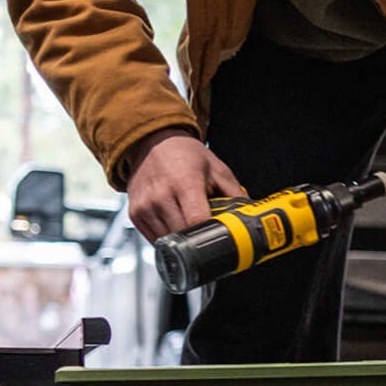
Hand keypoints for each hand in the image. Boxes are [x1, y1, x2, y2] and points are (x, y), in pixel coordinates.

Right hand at [125, 130, 245, 240]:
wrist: (152, 143)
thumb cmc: (184, 155)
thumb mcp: (216, 169)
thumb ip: (235, 194)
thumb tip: (250, 216)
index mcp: (184, 183)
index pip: (196, 221)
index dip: (209, 234)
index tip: (219, 238)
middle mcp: (161, 196)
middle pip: (182, 235)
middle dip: (198, 239)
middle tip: (208, 235)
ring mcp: (145, 206)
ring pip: (168, 241)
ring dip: (182, 241)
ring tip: (190, 227)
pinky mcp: (135, 214)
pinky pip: (154, 239)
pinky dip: (167, 238)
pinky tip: (175, 225)